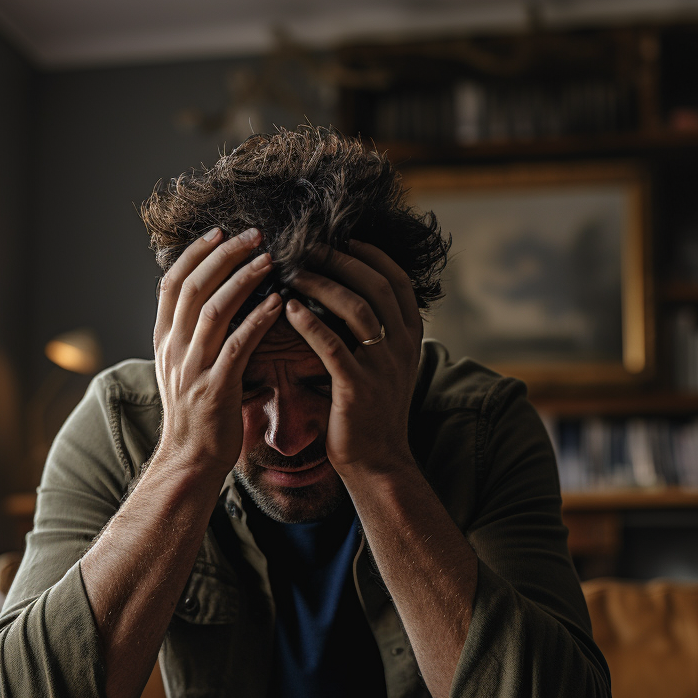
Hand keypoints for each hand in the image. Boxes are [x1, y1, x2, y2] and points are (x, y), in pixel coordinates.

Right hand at [152, 227, 282, 478]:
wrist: (190, 459)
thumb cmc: (196, 413)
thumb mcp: (183, 367)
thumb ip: (192, 333)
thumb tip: (212, 298)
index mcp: (164, 340)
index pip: (171, 283)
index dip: (195, 253)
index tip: (220, 231)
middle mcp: (173, 349)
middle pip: (193, 287)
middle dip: (224, 255)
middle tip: (254, 235)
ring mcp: (191, 369)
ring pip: (213, 310)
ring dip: (242, 279)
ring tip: (269, 259)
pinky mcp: (214, 389)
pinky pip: (236, 346)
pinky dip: (257, 320)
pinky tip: (278, 303)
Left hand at [284, 241, 422, 477]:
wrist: (378, 461)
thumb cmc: (372, 411)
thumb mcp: (387, 366)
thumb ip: (378, 331)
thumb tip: (350, 294)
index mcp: (409, 337)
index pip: (397, 280)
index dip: (371, 254)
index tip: (343, 237)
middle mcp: (401, 347)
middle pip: (376, 286)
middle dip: (342, 258)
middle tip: (309, 244)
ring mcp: (382, 367)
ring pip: (357, 309)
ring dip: (322, 283)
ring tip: (293, 270)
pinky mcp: (357, 389)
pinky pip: (332, 347)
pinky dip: (310, 323)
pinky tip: (288, 308)